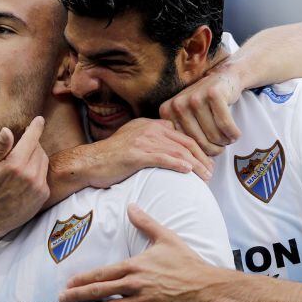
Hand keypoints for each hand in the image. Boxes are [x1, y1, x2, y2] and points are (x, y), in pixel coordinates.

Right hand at [0, 116, 49, 234]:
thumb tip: (8, 130)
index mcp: (15, 164)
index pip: (31, 139)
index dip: (36, 127)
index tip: (39, 119)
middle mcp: (30, 175)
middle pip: (39, 149)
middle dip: (32, 143)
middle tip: (20, 146)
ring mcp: (39, 186)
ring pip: (43, 161)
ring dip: (36, 156)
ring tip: (21, 161)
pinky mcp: (43, 195)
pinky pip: (45, 175)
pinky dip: (38, 170)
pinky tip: (25, 176)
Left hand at [59, 204, 216, 301]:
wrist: (208, 287)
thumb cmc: (187, 262)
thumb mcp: (166, 237)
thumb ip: (146, 223)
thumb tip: (131, 205)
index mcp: (135, 265)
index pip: (102, 272)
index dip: (82, 278)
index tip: (68, 282)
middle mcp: (134, 283)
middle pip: (99, 290)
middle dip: (77, 295)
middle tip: (62, 299)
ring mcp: (141, 301)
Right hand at [84, 118, 213, 187]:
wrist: (89, 163)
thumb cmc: (111, 158)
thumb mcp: (133, 142)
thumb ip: (150, 141)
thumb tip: (169, 151)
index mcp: (149, 125)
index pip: (182, 135)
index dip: (198, 149)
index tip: (206, 162)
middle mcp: (149, 129)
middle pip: (185, 142)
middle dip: (202, 158)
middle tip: (211, 172)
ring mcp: (142, 141)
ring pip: (177, 152)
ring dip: (195, 165)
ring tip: (206, 177)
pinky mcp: (136, 154)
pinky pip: (163, 158)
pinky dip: (178, 165)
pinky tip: (188, 172)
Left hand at [159, 63, 242, 155]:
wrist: (222, 78)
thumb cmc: (204, 105)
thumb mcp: (185, 118)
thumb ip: (181, 137)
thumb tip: (188, 167)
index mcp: (167, 112)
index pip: (182, 145)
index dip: (198, 153)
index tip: (208, 155)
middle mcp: (178, 104)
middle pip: (198, 142)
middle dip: (214, 149)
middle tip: (221, 147)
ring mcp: (195, 98)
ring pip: (214, 136)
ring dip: (225, 142)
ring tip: (227, 139)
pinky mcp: (213, 94)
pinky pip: (226, 125)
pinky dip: (233, 133)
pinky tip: (235, 134)